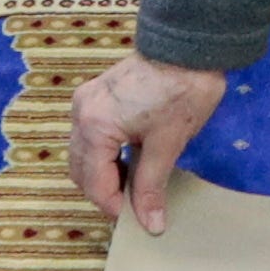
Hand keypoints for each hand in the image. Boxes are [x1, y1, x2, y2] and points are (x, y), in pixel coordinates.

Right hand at [69, 51, 228, 231]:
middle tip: (135, 205)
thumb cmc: (183, 91)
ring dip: (103, 174)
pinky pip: (89, 136)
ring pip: (82, 154)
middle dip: (104, 192)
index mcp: (95, 127)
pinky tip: (130, 161)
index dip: (113, 206)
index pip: (94, 183)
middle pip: (80, 170)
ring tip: (135, 184)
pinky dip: (104, 154)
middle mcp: (81, 114)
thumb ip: (151, 186)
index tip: (137, 219)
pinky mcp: (96, 96)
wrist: (189, 47)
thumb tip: (150, 224)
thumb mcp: (167, 145)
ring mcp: (85, 102)